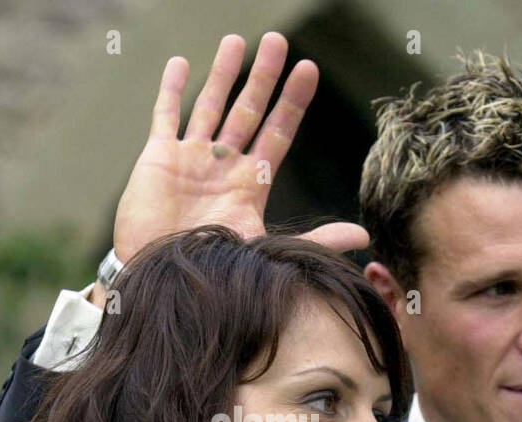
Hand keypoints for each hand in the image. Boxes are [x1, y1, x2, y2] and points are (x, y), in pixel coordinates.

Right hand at [111, 32, 367, 261]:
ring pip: (210, 106)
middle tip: (278, 41)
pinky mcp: (158, 159)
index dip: (293, 102)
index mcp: (250, 183)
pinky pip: (166, 116)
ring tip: (236, 40)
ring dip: (223, 73)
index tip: (309, 70)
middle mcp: (223, 166)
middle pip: (248, 110)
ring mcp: (191, 159)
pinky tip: (181, 64)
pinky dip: (172, 90)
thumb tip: (363, 238)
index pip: (277, 132)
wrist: (165, 280)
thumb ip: (315, 240)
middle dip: (263, 76)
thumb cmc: (216, 271)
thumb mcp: (268, 250)